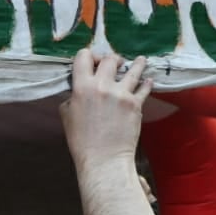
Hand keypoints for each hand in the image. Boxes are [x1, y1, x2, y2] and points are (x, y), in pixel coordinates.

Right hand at [59, 52, 150, 168]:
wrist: (103, 158)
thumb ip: (72, 97)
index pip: (84, 56)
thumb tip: (78, 89)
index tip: (94, 61)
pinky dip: (147, 84)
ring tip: (141, 60)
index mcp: (82, 87)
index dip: (88, 56)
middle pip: (110, 59)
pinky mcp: (135, 104)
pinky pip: (144, 88)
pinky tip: (149, 80)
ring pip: (133, 70)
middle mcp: (103, 86)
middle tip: (116, 63)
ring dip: (137, 64)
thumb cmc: (81, 141)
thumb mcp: (67, 115)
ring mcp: (121, 94)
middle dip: (112, 59)